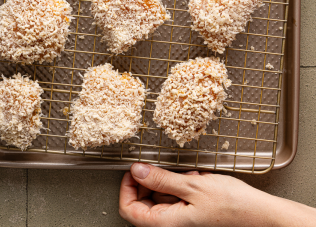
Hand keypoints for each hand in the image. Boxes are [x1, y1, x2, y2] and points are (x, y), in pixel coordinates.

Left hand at [118, 162, 315, 226]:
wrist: (265, 215)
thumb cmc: (235, 206)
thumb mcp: (193, 185)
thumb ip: (161, 179)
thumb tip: (136, 170)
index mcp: (167, 224)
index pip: (128, 210)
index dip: (126, 188)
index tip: (134, 170)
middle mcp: (172, 224)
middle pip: (143, 201)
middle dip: (154, 181)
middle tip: (168, 169)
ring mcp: (182, 219)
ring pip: (161, 196)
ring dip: (171, 181)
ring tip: (191, 176)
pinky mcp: (192, 212)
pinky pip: (177, 196)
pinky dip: (183, 184)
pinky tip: (198, 179)